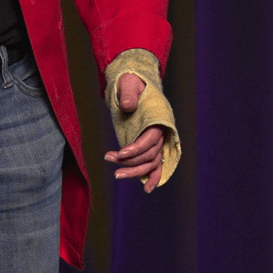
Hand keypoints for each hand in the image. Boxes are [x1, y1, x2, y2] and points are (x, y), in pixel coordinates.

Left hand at [103, 72, 166, 192]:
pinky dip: (153, 178)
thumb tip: (127, 105)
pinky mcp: (151, 146)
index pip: (150, 139)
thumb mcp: (129, 84)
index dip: (136, 149)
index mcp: (158, 119)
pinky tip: (147, 189)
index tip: (120, 153)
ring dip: (136, 172)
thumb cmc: (133, 83)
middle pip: (150, 154)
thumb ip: (128, 94)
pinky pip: (156, 165)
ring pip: (151, 163)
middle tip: (110, 159)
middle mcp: (161, 133)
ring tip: (117, 175)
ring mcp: (158, 141)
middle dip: (130, 161)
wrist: (135, 84)